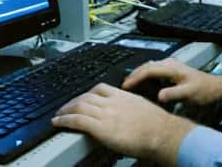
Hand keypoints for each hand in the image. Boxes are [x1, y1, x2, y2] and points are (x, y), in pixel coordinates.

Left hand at [52, 83, 195, 164]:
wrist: (162, 133)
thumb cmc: (158, 126)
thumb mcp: (143, 108)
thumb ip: (130, 108)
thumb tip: (127, 115)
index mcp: (123, 96)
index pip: (100, 88)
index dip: (87, 93)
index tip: (82, 98)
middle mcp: (112, 102)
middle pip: (86, 96)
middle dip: (73, 101)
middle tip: (65, 107)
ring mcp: (106, 113)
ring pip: (78, 106)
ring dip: (65, 110)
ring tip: (58, 115)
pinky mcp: (101, 127)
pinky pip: (77, 119)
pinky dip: (64, 120)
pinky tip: (58, 122)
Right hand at [122, 58, 221, 105]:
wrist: (216, 87)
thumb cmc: (204, 91)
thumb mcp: (189, 94)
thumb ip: (173, 94)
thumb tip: (158, 95)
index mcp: (172, 68)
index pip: (148, 70)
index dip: (135, 77)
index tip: (125, 86)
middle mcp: (170, 64)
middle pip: (146, 66)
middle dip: (133, 75)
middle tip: (122, 86)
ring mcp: (171, 66)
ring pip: (149, 67)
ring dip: (138, 74)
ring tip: (129, 85)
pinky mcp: (172, 70)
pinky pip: (154, 70)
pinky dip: (145, 76)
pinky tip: (142, 84)